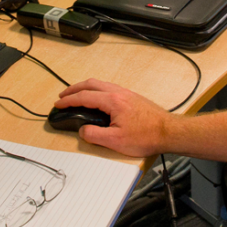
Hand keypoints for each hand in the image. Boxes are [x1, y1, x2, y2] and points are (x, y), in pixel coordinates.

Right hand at [54, 79, 175, 156]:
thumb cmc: (147, 136)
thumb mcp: (115, 141)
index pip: (84, 97)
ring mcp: (126, 93)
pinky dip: (97, 90)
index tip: (58, 104)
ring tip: (77, 96)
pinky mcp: (132, 98)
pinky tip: (97, 100)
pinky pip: (109, 88)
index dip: (68, 101)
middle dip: (74, 89)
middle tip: (63, 96)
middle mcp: (119, 93)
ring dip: (86, 88)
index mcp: (112, 101)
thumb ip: (94, 135)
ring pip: (100, 84)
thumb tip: (82, 130)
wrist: (168, 132)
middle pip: (90, 84)